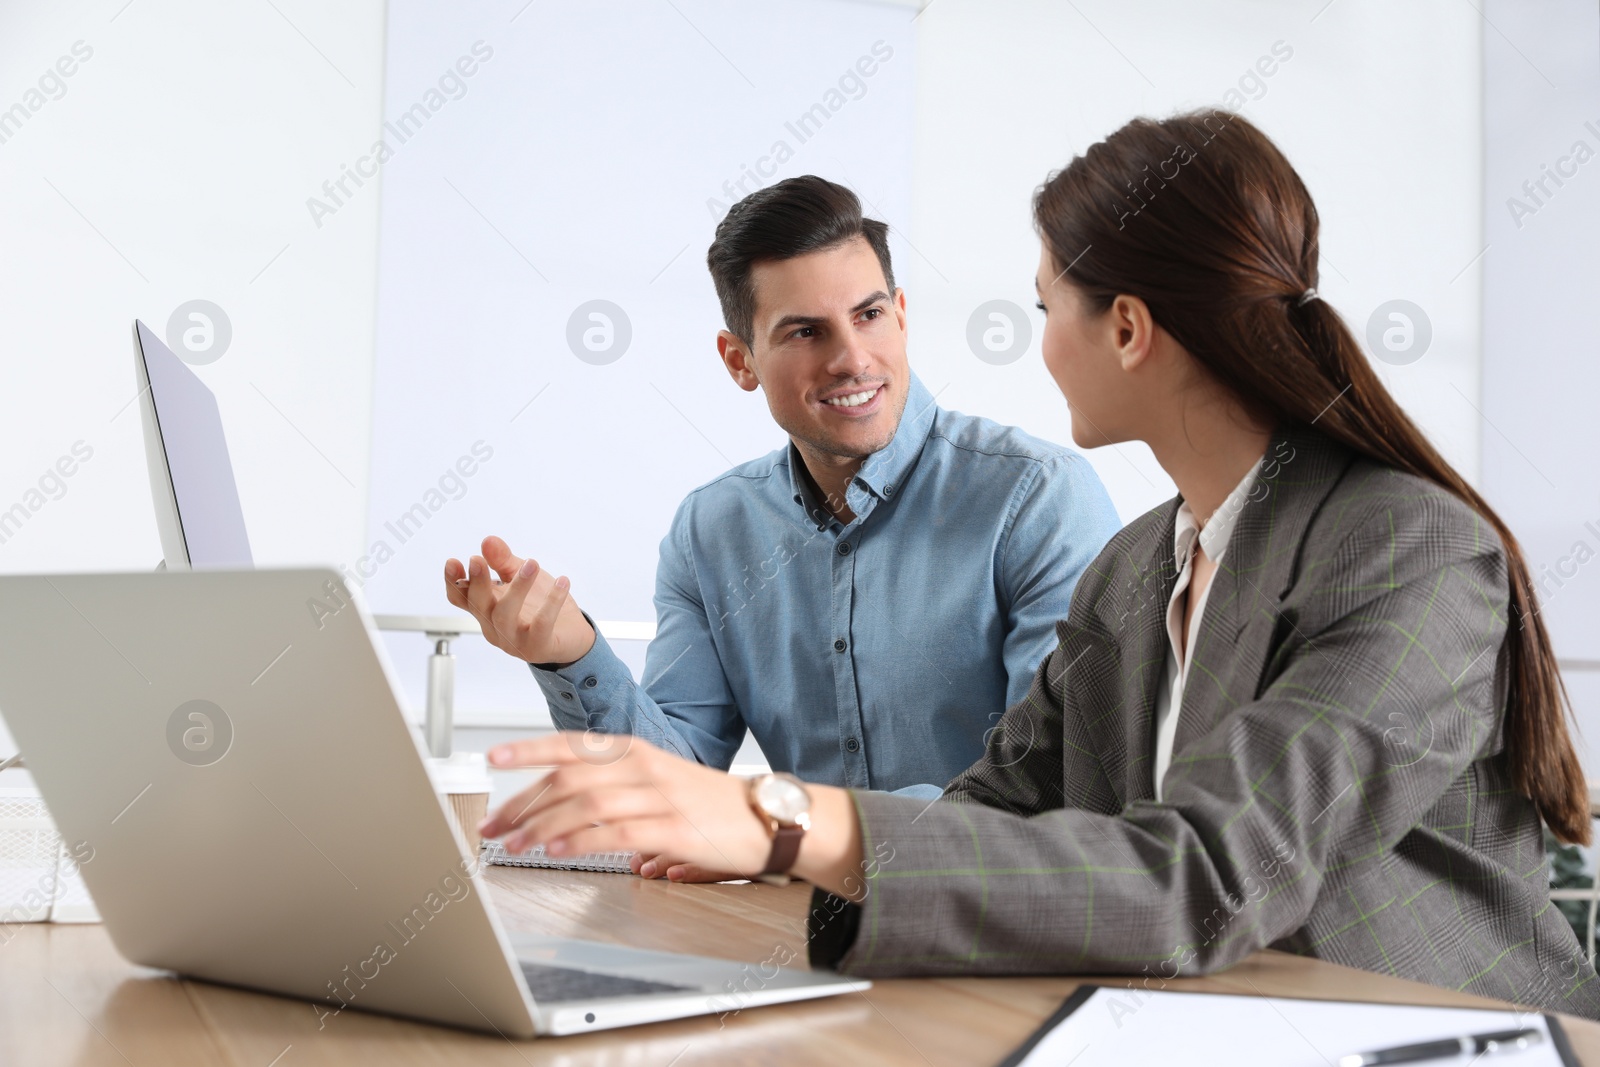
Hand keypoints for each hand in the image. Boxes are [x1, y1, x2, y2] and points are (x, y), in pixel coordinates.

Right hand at [444, 535, 595, 665]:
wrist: (571, 634)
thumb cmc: (539, 604)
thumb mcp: (519, 575)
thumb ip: (502, 560)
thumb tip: (488, 541)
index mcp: (486, 608)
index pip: (460, 598)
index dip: (453, 582)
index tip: (453, 562)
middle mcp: (494, 626)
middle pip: (478, 606)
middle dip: (477, 583)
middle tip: (478, 560)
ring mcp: (514, 640)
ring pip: (505, 615)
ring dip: (517, 588)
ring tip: (531, 564)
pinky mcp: (538, 646)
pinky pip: (542, 624)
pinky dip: (551, 602)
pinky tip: (562, 582)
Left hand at [478, 733, 773, 877]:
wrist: (770, 819)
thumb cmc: (715, 805)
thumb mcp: (661, 785)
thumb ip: (619, 796)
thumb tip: (580, 823)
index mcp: (637, 753)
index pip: (572, 745)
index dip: (529, 749)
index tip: (493, 757)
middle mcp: (643, 768)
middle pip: (568, 778)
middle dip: (523, 802)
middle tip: (494, 825)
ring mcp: (659, 797)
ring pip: (585, 804)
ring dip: (542, 825)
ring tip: (515, 844)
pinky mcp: (674, 829)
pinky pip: (616, 833)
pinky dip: (581, 841)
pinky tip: (557, 850)